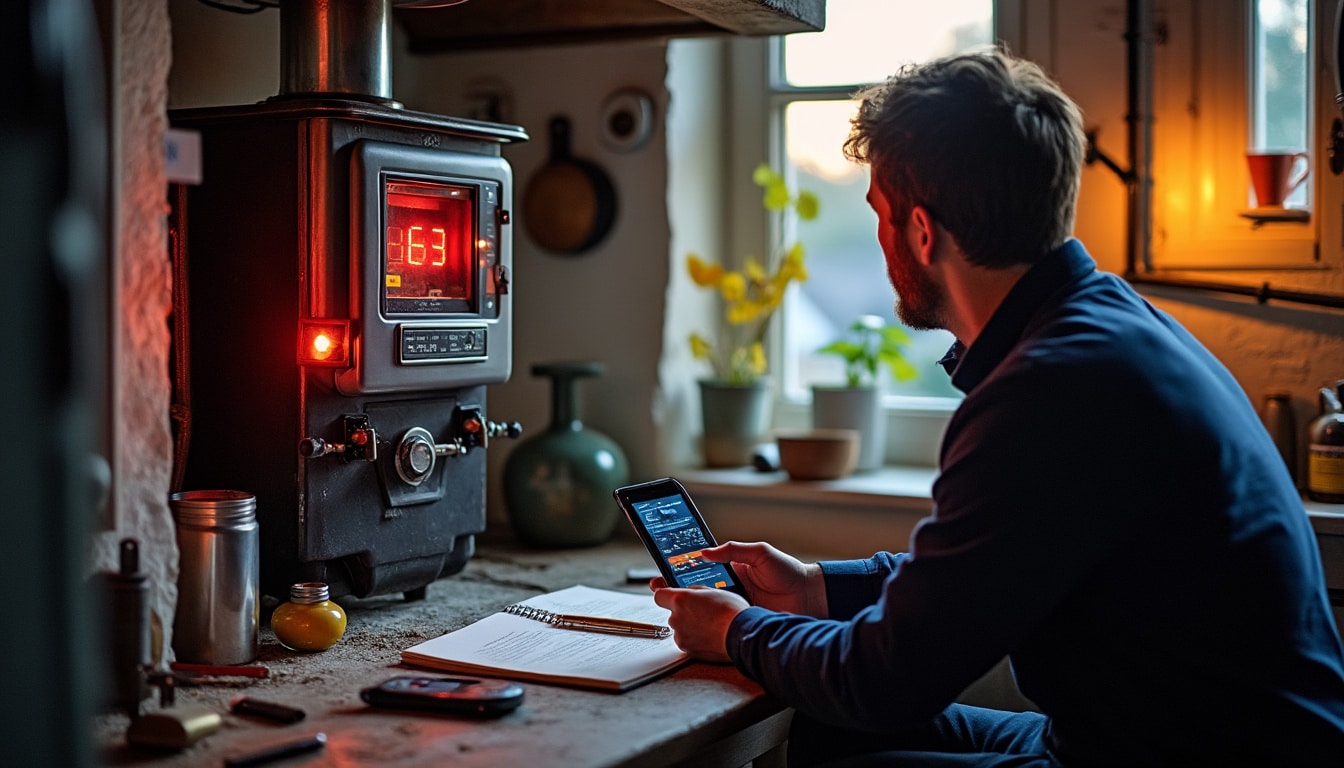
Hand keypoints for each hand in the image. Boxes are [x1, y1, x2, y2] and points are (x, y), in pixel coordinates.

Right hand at [648, 541, 825, 616]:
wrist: (811, 596)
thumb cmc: (789, 572)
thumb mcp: (760, 553)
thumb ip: (733, 549)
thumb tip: (706, 551)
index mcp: (732, 570)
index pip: (700, 570)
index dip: (681, 572)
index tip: (663, 573)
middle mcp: (731, 589)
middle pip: (698, 591)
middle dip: (678, 592)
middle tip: (660, 591)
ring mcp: (735, 607)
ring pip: (707, 608)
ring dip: (691, 608)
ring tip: (674, 606)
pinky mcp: (743, 622)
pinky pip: (722, 623)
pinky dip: (709, 623)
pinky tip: (697, 623)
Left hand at [651, 585, 747, 661]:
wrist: (742, 635)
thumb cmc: (732, 612)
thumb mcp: (713, 590)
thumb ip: (693, 591)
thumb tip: (686, 591)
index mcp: (680, 600)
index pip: (659, 595)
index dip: (666, 595)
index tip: (670, 596)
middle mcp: (676, 618)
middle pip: (672, 613)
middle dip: (683, 612)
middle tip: (701, 611)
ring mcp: (681, 636)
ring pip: (680, 628)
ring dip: (689, 626)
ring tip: (709, 624)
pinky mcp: (687, 650)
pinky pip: (687, 641)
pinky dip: (695, 639)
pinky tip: (709, 635)